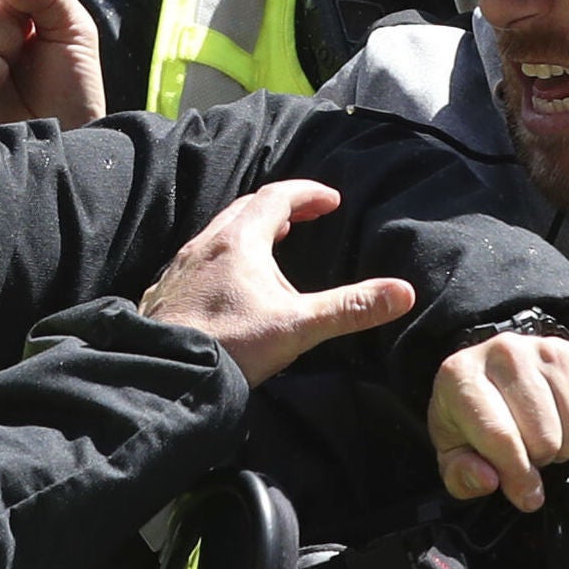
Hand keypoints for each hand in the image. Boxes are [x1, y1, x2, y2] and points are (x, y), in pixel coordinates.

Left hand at [140, 181, 415, 384]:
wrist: (165, 374)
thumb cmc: (232, 347)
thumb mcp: (298, 327)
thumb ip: (350, 308)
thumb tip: (403, 293)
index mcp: (239, 242)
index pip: (277, 197)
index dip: (308, 193)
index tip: (332, 200)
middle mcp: (205, 245)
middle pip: (246, 209)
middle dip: (280, 207)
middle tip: (305, 216)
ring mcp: (180, 267)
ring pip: (218, 233)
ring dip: (249, 229)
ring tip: (272, 242)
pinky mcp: (166, 292)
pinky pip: (199, 259)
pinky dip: (223, 255)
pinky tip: (228, 282)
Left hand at [426, 335, 568, 511]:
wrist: (497, 375)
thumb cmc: (473, 415)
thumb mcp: (452, 450)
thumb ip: (461, 473)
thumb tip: (489, 480)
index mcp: (460, 375)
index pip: (501, 436)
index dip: (517, 476)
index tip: (525, 495)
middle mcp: (506, 353)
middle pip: (544, 437)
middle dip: (538, 460)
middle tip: (527, 452)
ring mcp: (549, 351)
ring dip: (564, 449)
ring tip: (544, 437)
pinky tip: (567, 428)